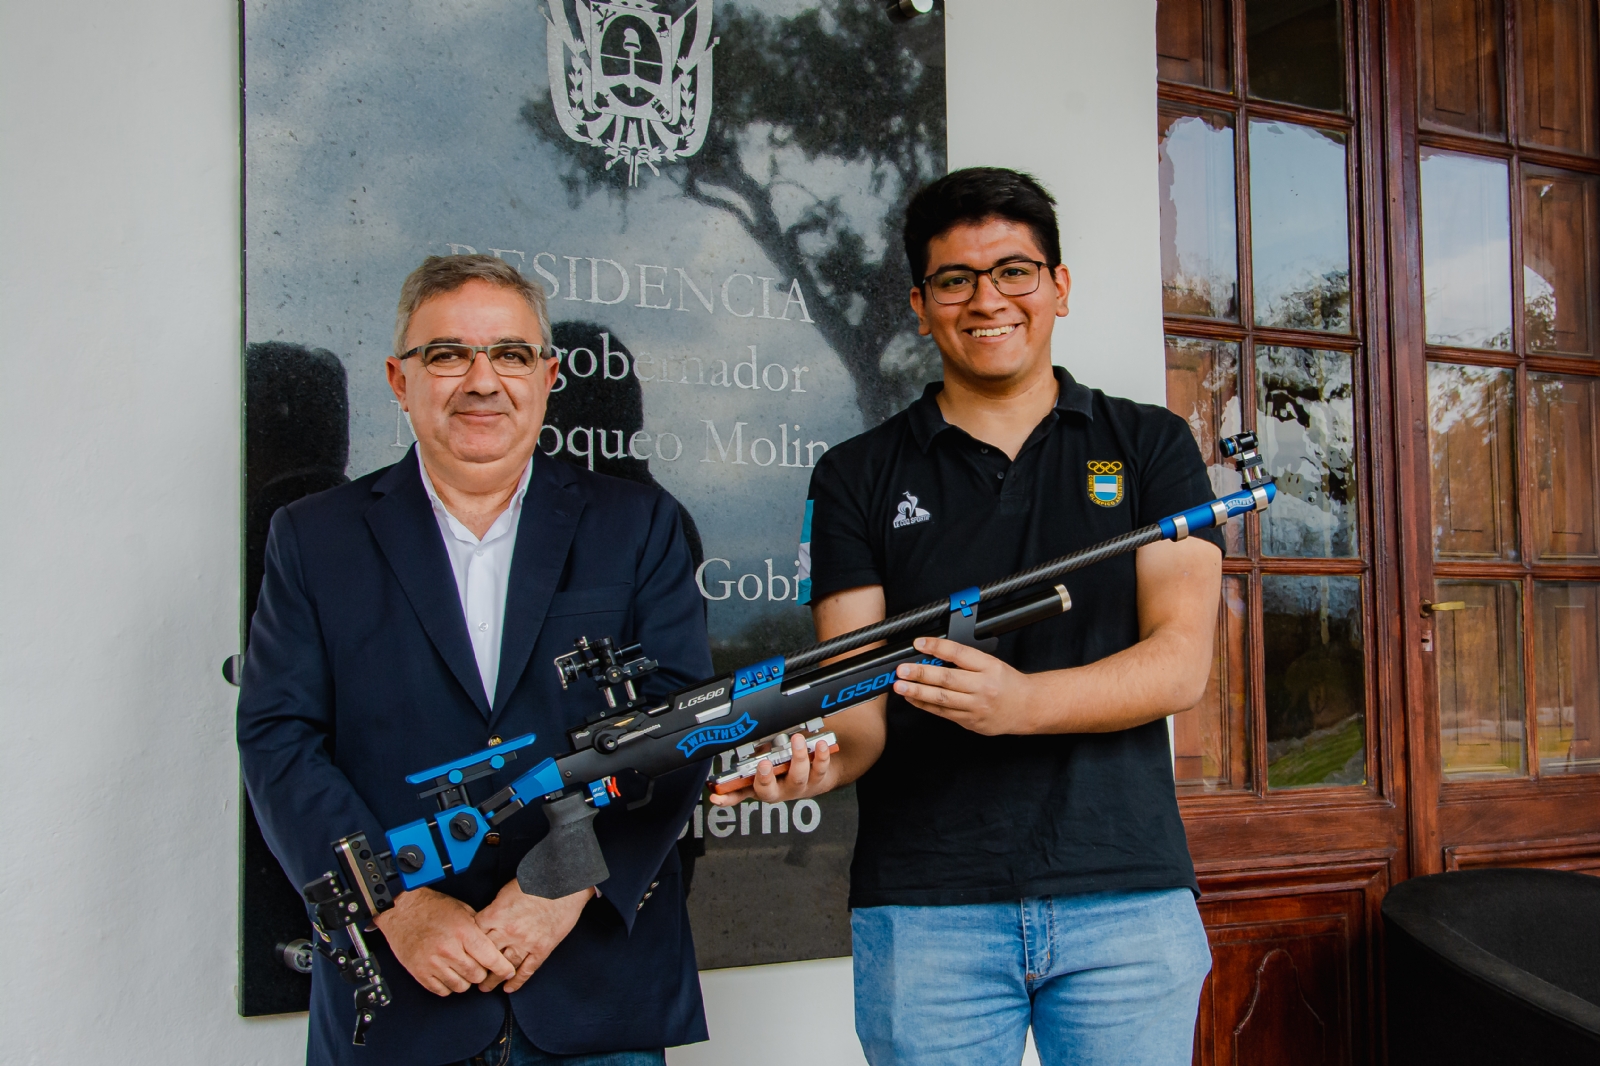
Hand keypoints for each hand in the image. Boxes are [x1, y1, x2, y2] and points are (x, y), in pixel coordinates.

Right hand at [372, 886, 515, 996]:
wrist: (402, 911)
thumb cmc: (433, 908)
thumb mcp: (462, 910)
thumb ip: (479, 928)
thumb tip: (496, 944)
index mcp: (463, 932)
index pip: (490, 958)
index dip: (503, 968)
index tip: (508, 972)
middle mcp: (449, 950)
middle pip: (477, 975)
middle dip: (482, 972)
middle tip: (478, 964)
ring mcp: (433, 963)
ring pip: (461, 986)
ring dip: (465, 980)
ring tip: (462, 968)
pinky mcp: (420, 973)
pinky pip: (443, 991)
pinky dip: (449, 985)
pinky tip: (448, 973)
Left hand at [472, 879, 594, 992]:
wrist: (566, 883)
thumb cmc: (538, 880)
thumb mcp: (507, 889)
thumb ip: (495, 908)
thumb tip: (487, 920)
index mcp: (497, 914)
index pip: (475, 936)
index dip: (467, 947)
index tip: (463, 954)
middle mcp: (509, 931)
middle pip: (486, 955)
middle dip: (477, 968)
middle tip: (470, 976)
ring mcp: (526, 941)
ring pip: (505, 966)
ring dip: (494, 979)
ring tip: (485, 988)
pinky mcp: (542, 948)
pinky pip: (528, 969)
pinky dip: (518, 981)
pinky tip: (509, 988)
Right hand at [708, 732, 835, 806]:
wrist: (817, 774)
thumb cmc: (787, 764)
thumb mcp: (767, 756)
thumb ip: (758, 749)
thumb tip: (750, 733)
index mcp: (760, 785)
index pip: (738, 794)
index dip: (726, 798)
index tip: (718, 795)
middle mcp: (778, 789)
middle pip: (768, 791)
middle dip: (764, 778)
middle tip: (763, 764)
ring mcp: (797, 787)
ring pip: (797, 777)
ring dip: (797, 758)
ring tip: (797, 740)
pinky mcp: (817, 780)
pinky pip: (820, 770)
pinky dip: (821, 757)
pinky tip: (819, 745)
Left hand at [893, 636, 1039, 734]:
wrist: (1027, 708)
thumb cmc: (1007, 683)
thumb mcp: (991, 663)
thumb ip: (965, 660)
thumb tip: (933, 655)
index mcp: (989, 667)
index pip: (959, 654)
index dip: (937, 647)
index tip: (919, 643)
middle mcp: (983, 687)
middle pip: (947, 679)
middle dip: (921, 674)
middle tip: (902, 670)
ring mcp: (977, 707)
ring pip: (942, 699)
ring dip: (918, 692)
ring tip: (901, 686)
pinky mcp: (971, 722)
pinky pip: (944, 713)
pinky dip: (926, 706)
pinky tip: (913, 699)